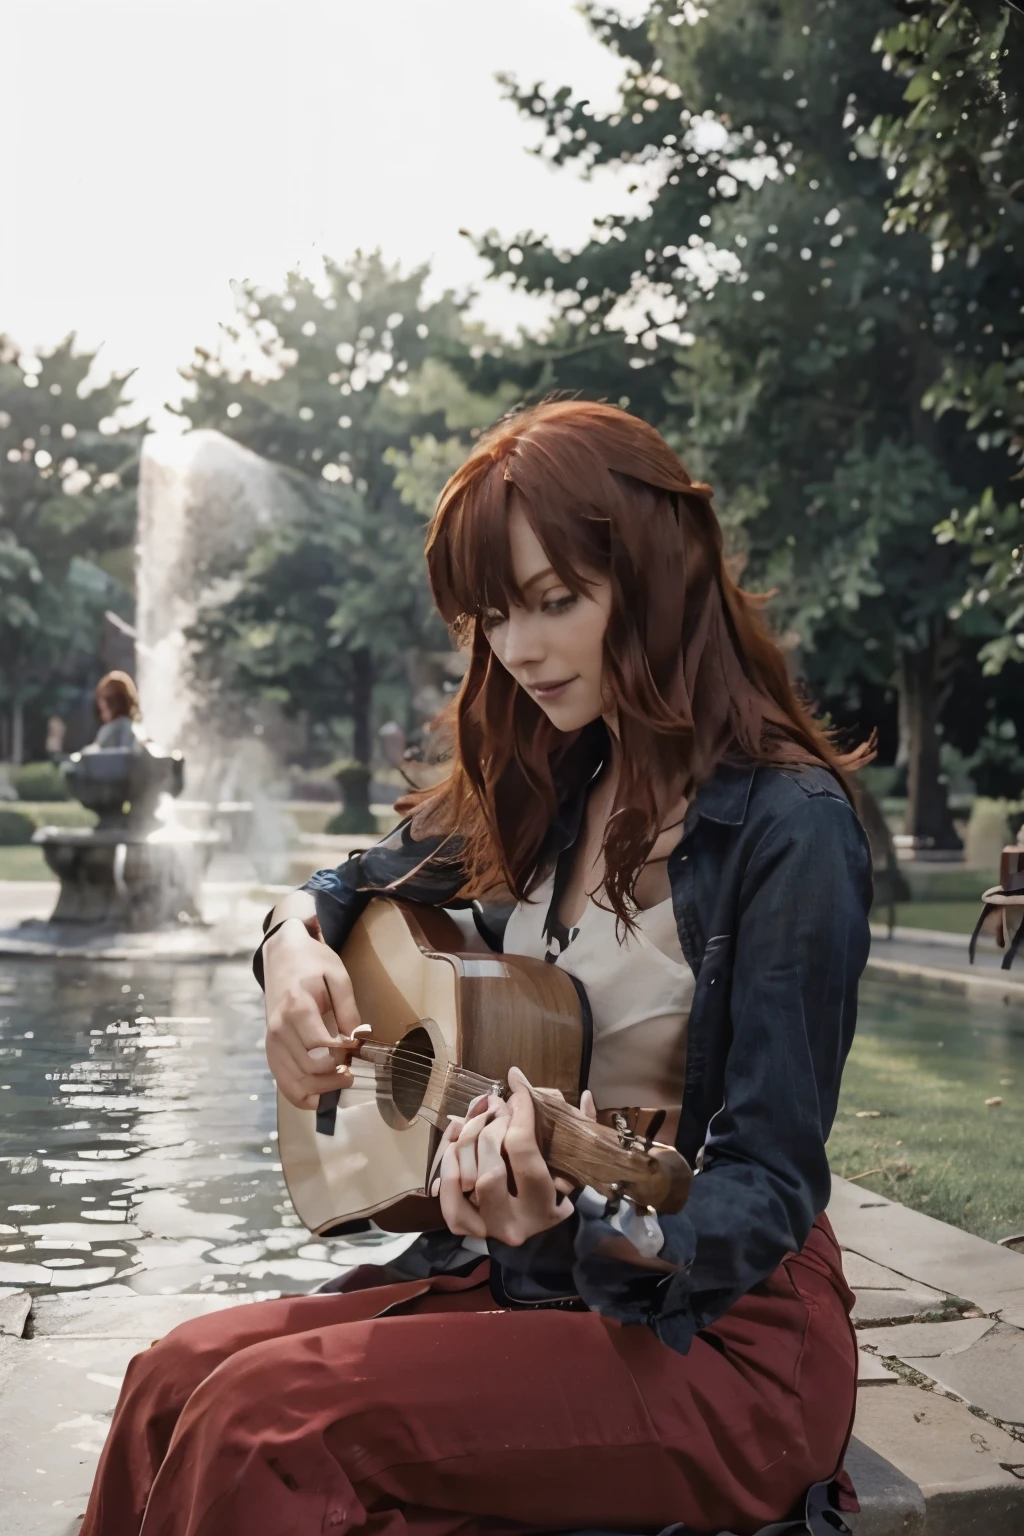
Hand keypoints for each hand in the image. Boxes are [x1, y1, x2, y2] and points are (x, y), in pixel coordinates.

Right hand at [264, 919, 363, 1108]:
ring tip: (342, 1078)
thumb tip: (358, 1040)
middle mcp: (279, 1030)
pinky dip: (304, 1095)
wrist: (283, 956)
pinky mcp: (270, 1052)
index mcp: (297, 1009)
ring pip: (296, 1084)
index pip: (320, 1047)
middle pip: (309, 1069)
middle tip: (352, 1068)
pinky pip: (284, 1085)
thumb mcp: (338, 977)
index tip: (356, 1048)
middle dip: (336, 1075)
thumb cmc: (313, 964)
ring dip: (323, 1090)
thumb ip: (349, 1011)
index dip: (343, 1055)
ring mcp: (271, 1043)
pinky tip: (323, 1093)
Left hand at [432, 1068, 597, 1246]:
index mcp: (545, 1206)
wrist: (537, 1231)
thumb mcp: (575, 1161)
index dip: (519, 1112)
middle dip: (491, 1129)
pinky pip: (448, 1196)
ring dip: (466, 1143)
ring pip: (466, 1180)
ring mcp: (486, 1227)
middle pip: (491, 1169)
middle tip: (496, 1106)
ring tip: (475, 1121)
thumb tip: (581, 1094)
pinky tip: (456, 1147)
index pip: (524, 1151)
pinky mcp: (466, 1226)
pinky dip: (448, 1167)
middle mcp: (514, 1223)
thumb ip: (579, 1125)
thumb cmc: (562, 1191)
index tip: (517, 1088)